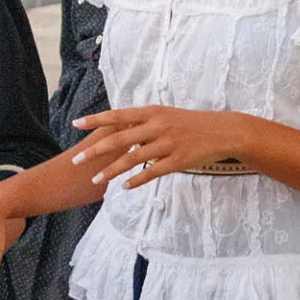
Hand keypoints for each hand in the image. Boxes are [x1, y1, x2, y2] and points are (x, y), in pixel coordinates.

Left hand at [71, 105, 244, 191]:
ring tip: (96, 180)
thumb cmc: (191, 123)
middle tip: (76, 159)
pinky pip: (153, 173)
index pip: (118, 115)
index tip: (76, 124)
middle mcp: (157, 126)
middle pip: (120, 139)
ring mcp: (168, 144)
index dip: (96, 119)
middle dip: (95, 150)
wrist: (223, 131)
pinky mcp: (178, 160)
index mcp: (153, 112)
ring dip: (112, 170)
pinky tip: (124, 187)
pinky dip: (137, 180)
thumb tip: (120, 129)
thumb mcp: (167, 115)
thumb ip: (144, 122)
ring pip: (133, 158)